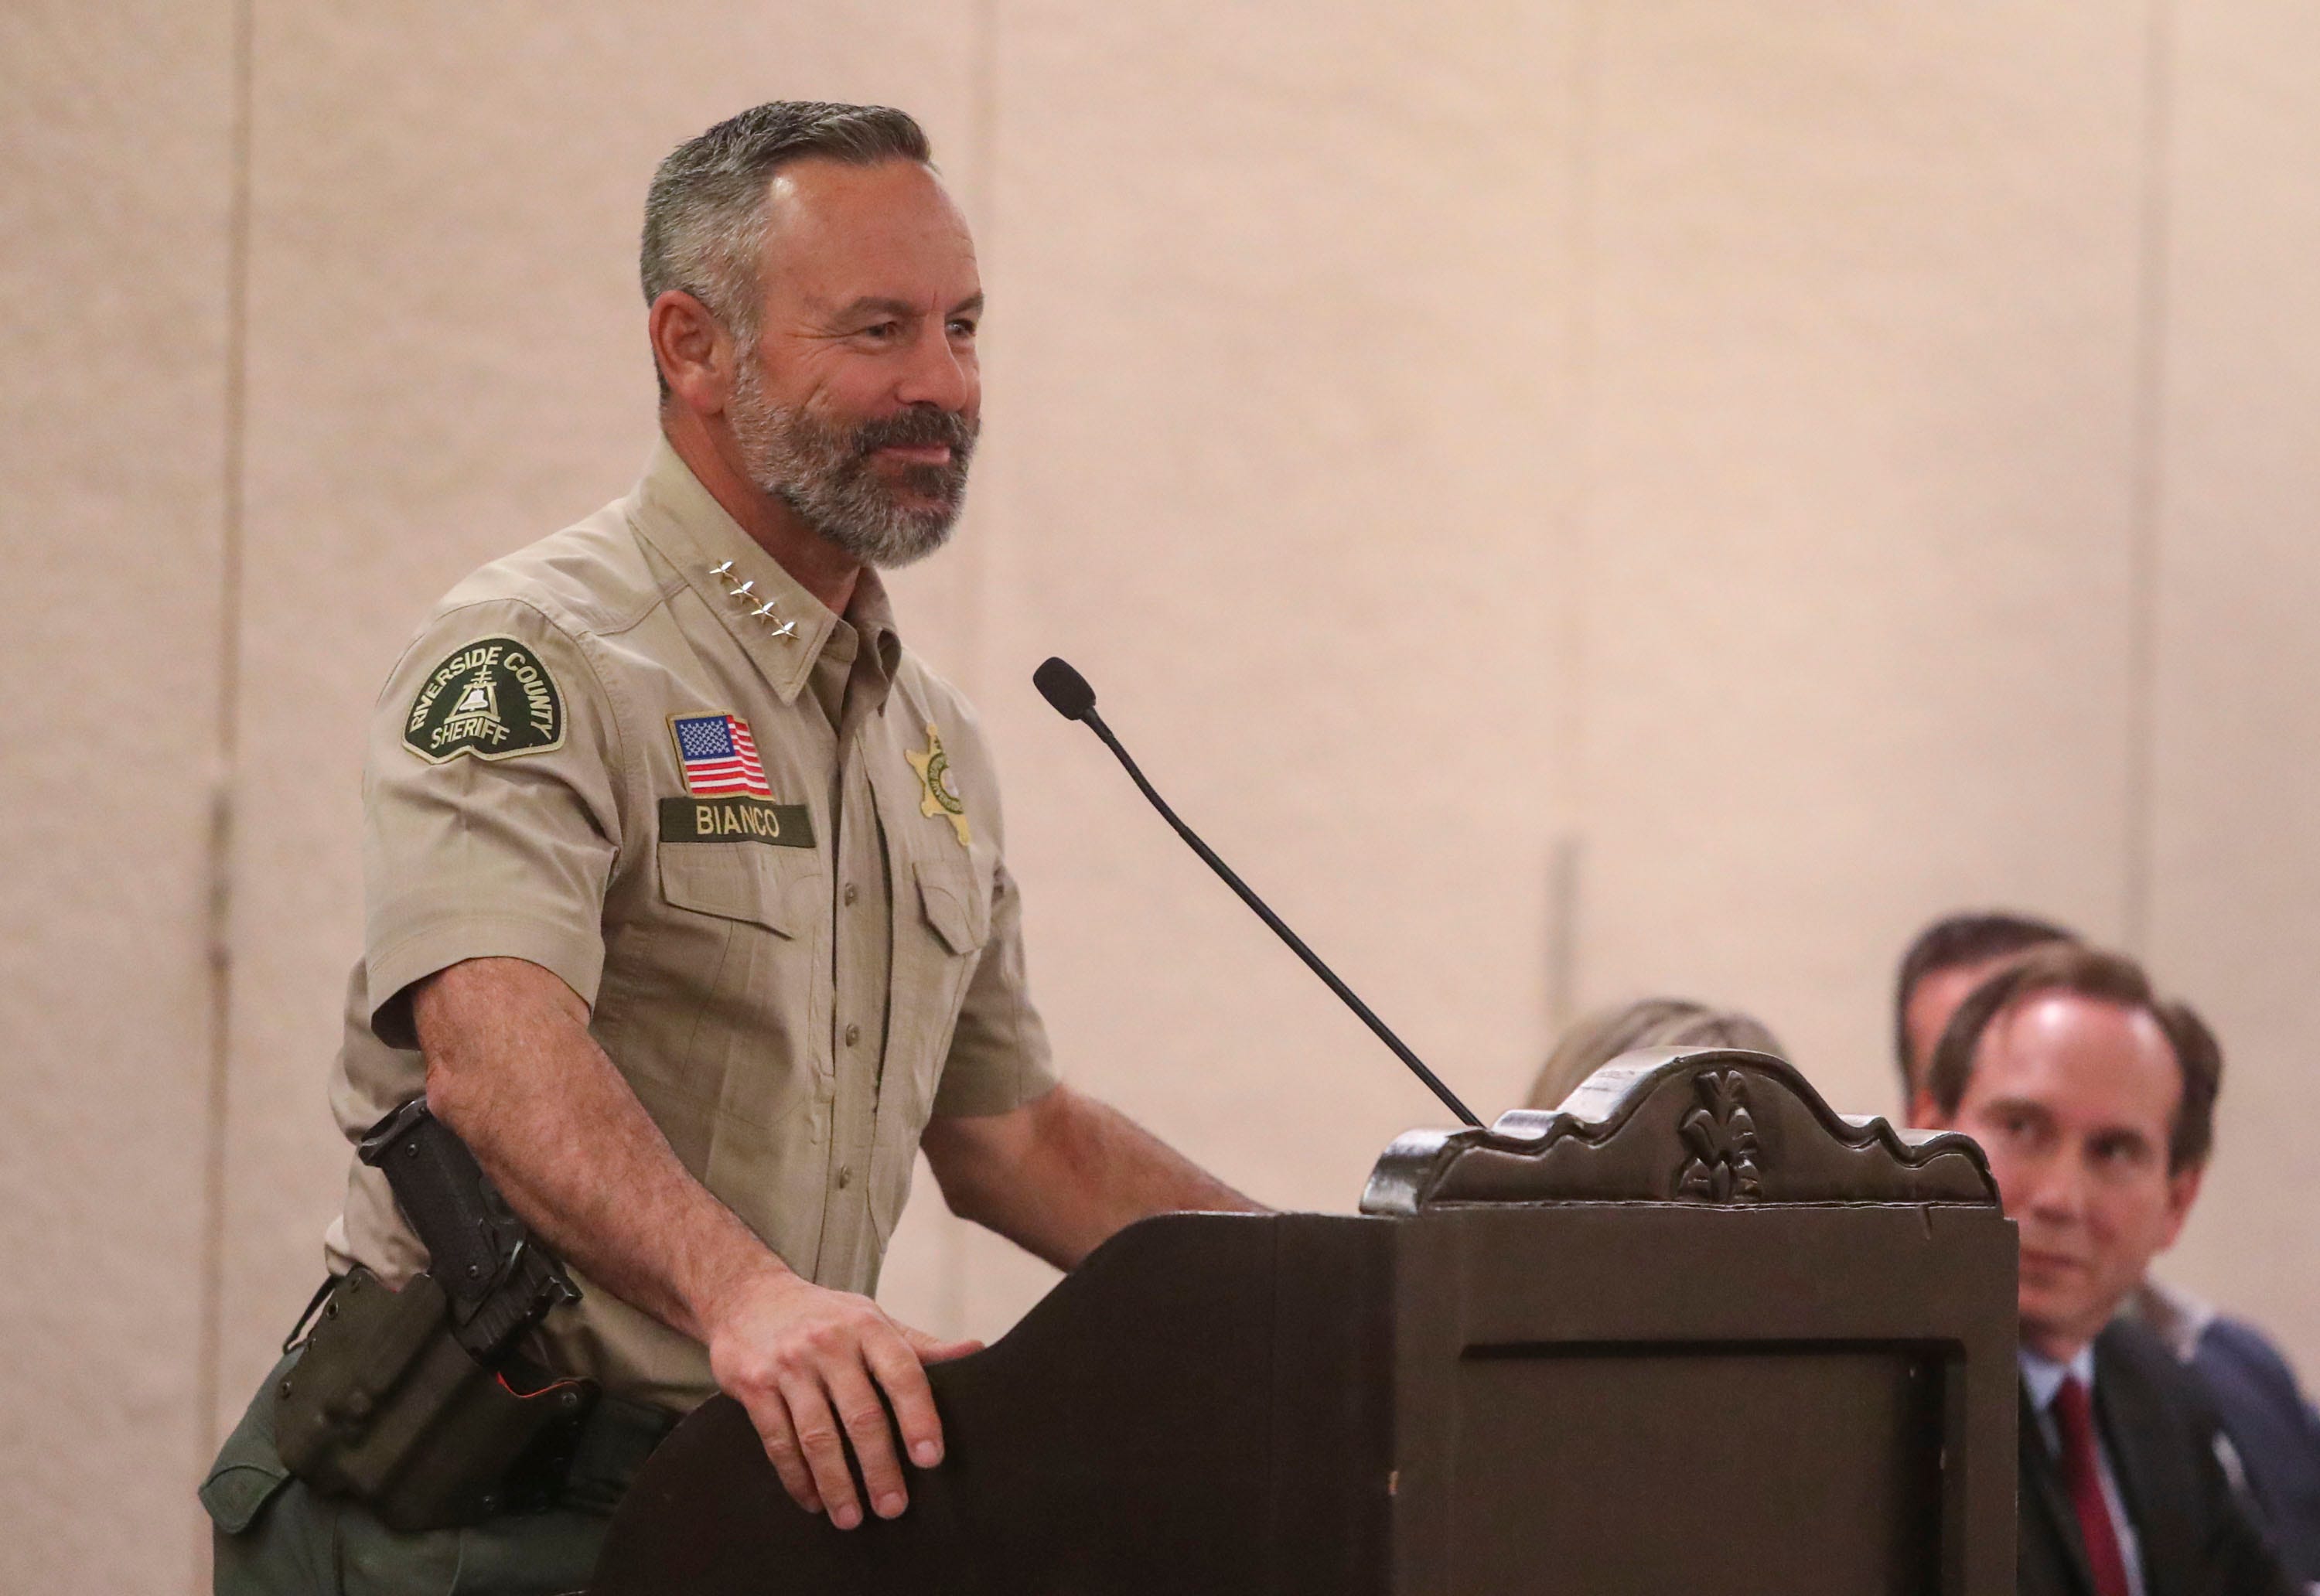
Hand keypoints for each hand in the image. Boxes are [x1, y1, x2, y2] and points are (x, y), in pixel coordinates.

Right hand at [703, 1268, 981, 1527]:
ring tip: (852, 1518)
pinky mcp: (754, 1386)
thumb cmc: (824, 1316)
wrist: (746, 1295)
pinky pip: (778, 1441)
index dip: (919, 1417)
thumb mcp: (871, 1319)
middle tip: (894, 1507)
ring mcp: (788, 1365)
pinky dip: (797, 1477)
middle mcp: (828, 1343)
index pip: (902, 1373)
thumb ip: (918, 1345)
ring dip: (836, 1484)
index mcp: (867, 1326)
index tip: (930, 1459)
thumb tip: (975, 1351)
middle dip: (879, 1467)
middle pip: (861, 1414)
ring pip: (817, 1436)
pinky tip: (812, 1500)